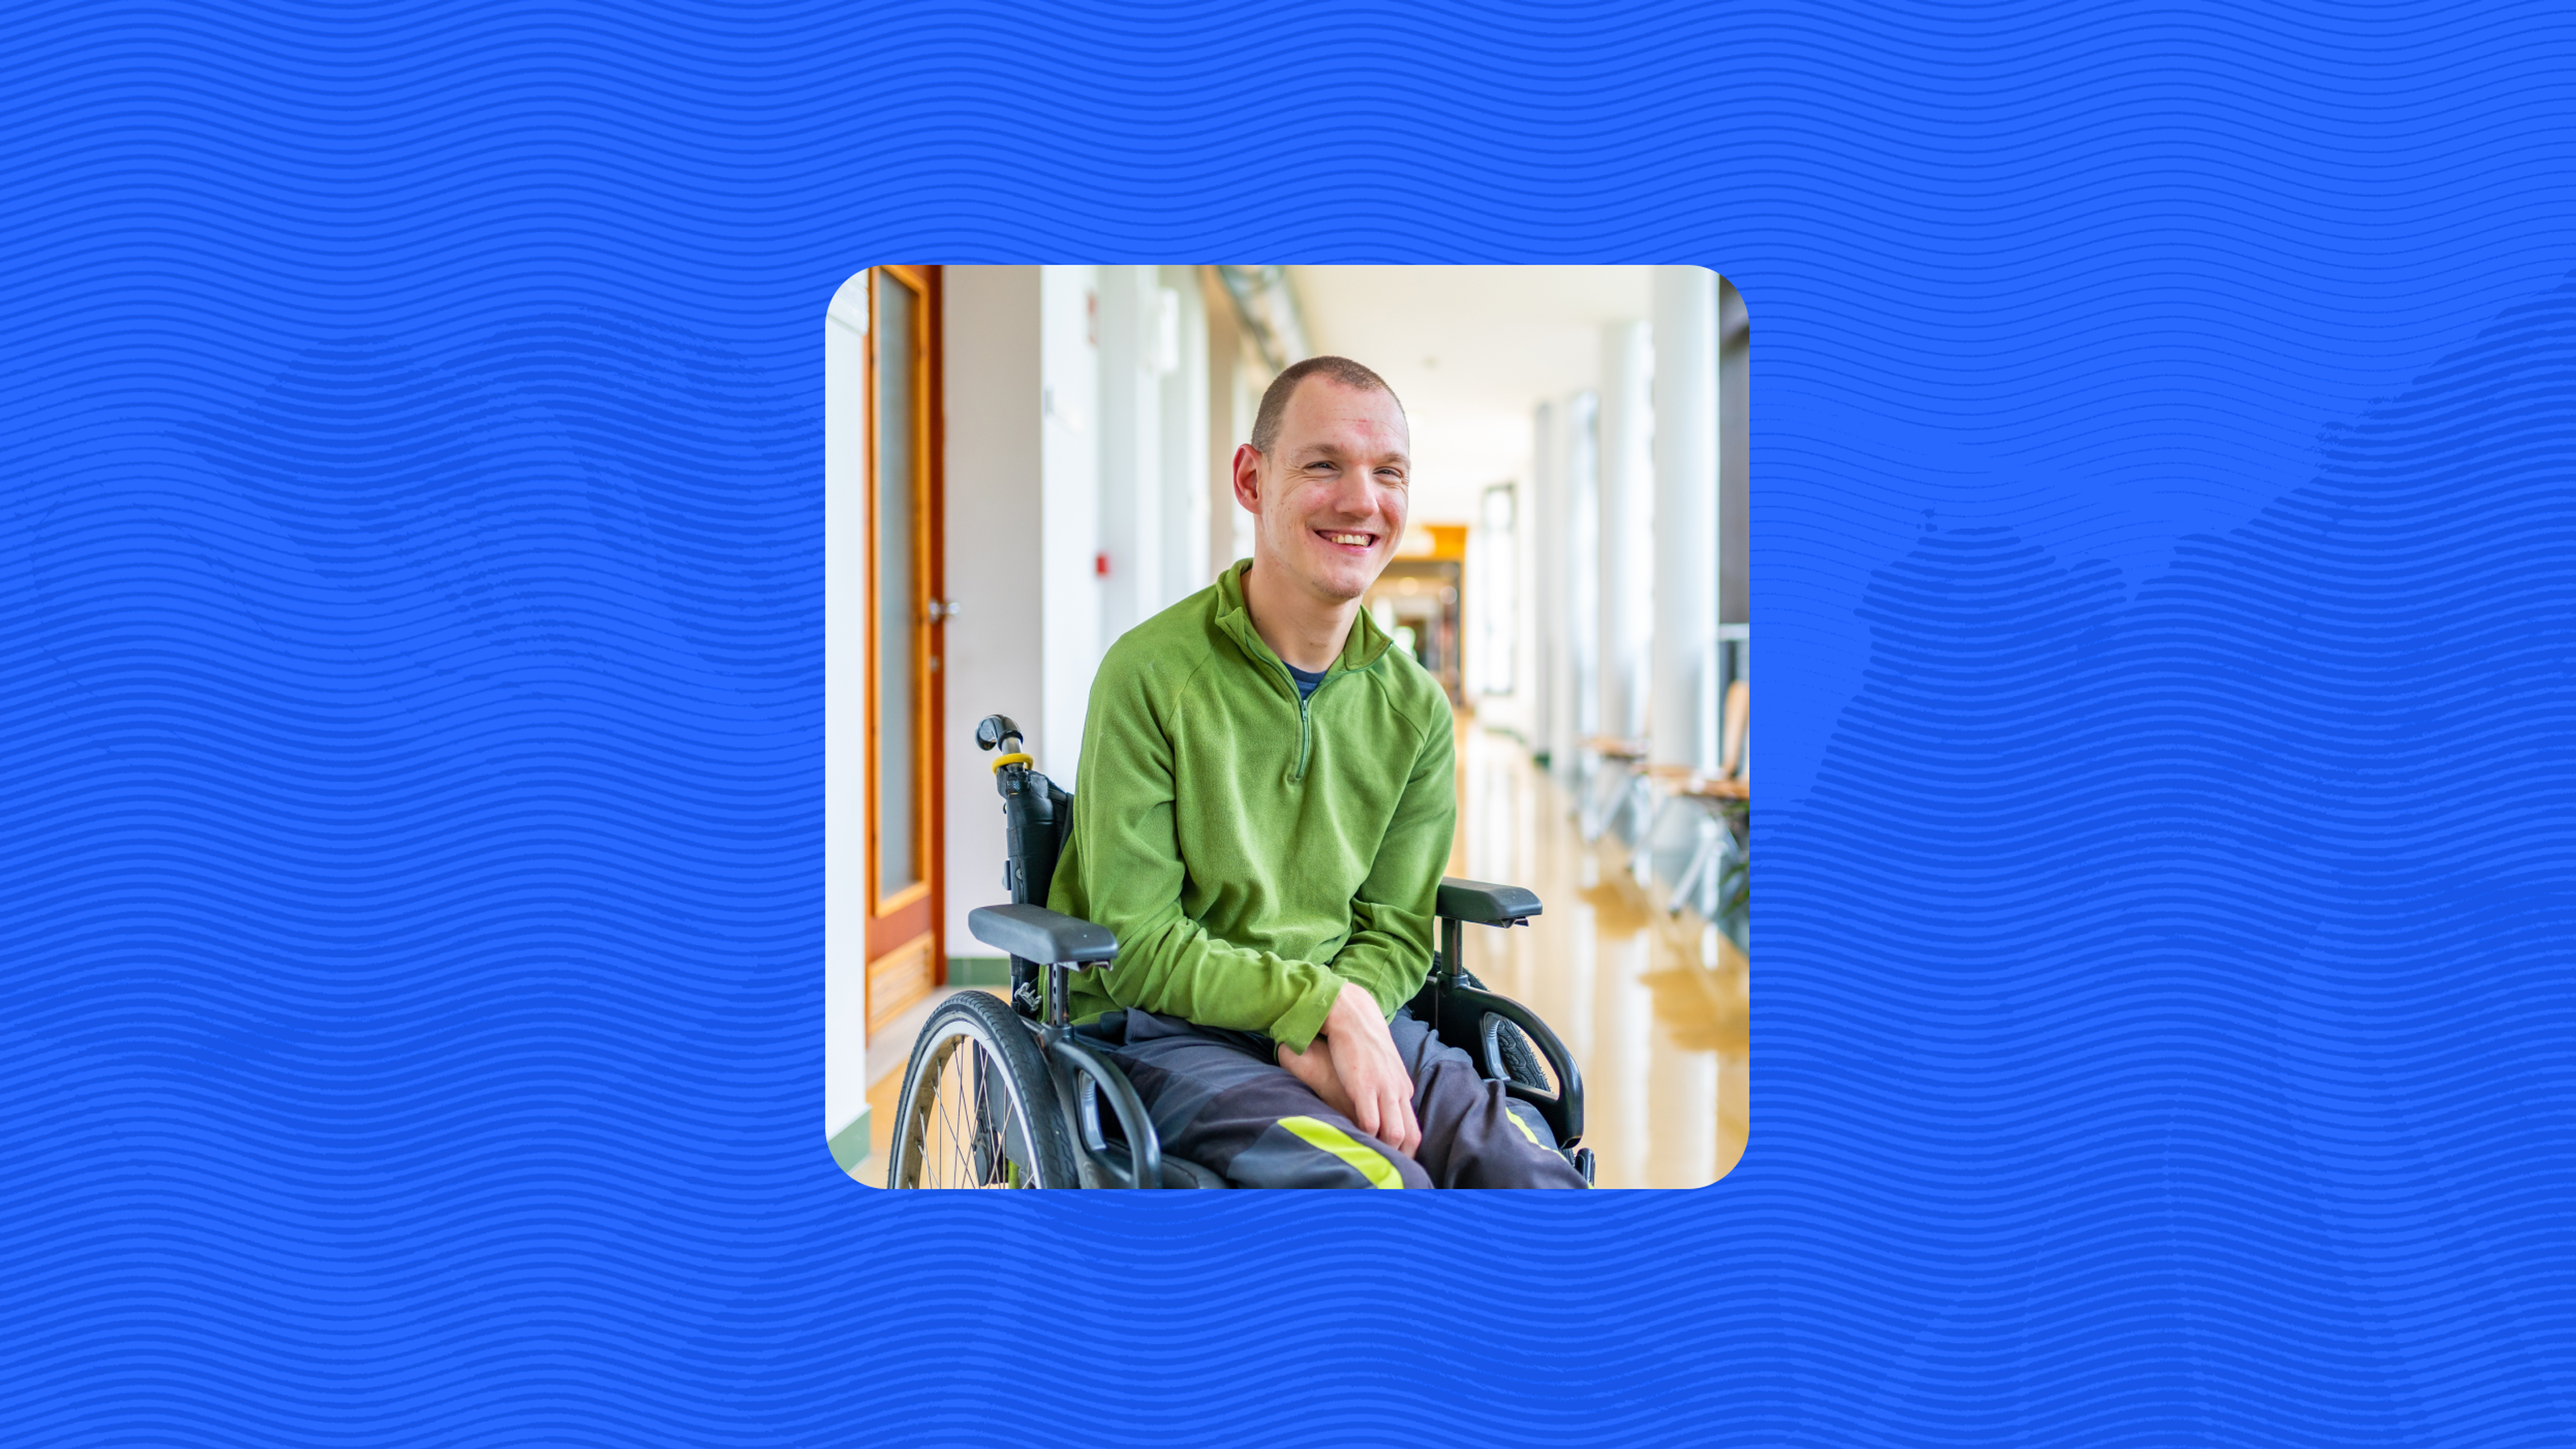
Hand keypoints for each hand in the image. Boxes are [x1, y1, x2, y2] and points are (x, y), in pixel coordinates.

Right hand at [1277, 983, 1419, 1157]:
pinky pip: (1371, 1122)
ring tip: (1377, 1165)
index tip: (1398, 1165)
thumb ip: (1385, 1087)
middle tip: (1391, 1175)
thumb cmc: (1362, 1041)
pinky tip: (1360, 1145)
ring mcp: (1383, 1089)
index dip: (1406, 1150)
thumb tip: (1384, 1107)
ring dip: (1387, 1152)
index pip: (1413, 1128)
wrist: (1352, 1015)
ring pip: (1395, 1132)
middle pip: (1410, 1135)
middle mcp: (1398, 1091)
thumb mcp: (1381, 1067)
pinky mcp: (1364, 1087)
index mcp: (1402, 1088)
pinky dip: (1368, 1138)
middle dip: (1402, 1158)